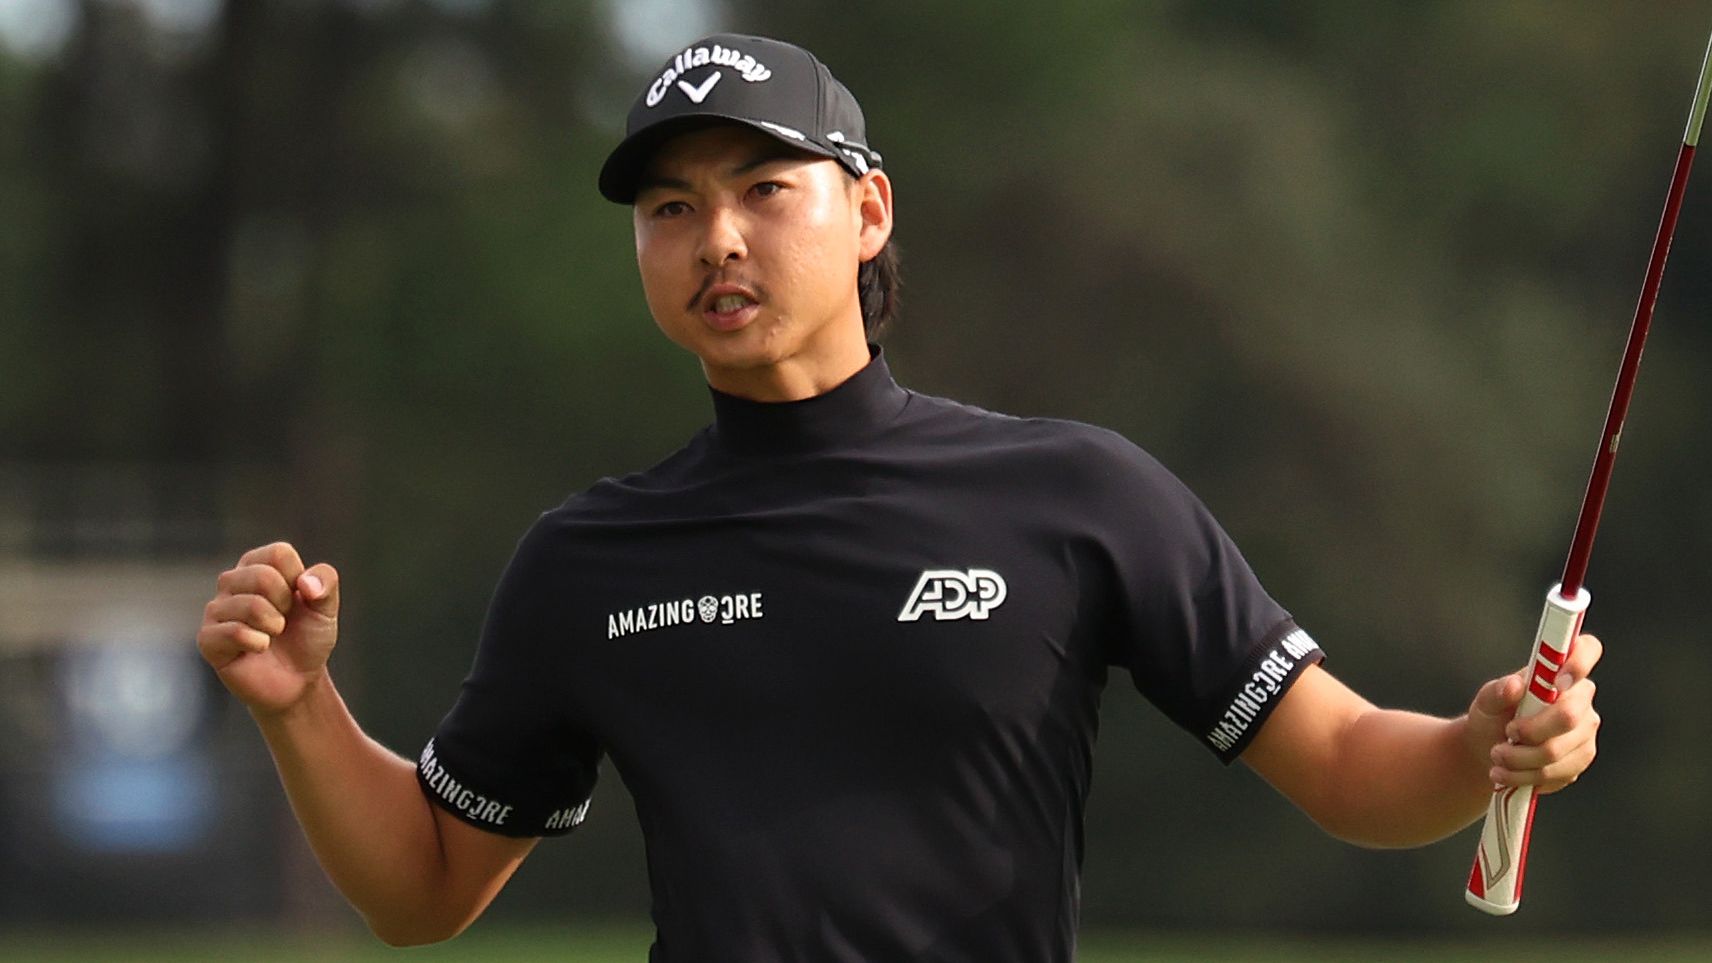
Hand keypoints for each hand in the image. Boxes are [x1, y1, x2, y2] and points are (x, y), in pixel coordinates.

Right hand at [197, 541, 340, 715]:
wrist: (297, 680)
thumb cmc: (307, 637)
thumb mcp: (326, 607)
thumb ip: (326, 583)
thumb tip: (305, 583)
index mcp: (258, 565)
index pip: (279, 554)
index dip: (299, 580)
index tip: (298, 599)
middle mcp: (232, 582)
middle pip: (263, 576)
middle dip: (286, 604)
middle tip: (284, 621)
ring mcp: (216, 610)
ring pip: (250, 605)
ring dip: (274, 626)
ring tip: (272, 635)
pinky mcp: (208, 639)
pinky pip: (234, 632)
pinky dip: (258, 643)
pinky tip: (259, 648)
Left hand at [1465, 633, 1601, 793]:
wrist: (1488, 749)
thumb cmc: (1492, 715)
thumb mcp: (1486, 700)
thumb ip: (1499, 690)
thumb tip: (1516, 685)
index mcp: (1562, 673)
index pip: (1587, 650)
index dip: (1579, 662)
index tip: (1557, 681)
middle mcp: (1581, 700)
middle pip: (1569, 716)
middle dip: (1530, 731)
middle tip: (1507, 734)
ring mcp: (1585, 732)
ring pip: (1557, 750)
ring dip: (1519, 758)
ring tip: (1497, 756)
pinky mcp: (1579, 761)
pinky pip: (1555, 772)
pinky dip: (1524, 776)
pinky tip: (1506, 773)